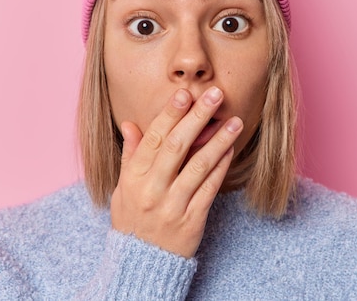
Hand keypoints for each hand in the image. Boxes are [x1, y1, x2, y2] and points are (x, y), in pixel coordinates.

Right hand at [110, 86, 243, 257]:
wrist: (142, 263)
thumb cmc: (132, 220)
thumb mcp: (122, 188)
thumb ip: (130, 156)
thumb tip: (130, 124)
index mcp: (133, 178)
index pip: (153, 138)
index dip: (170, 114)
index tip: (184, 93)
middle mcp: (151, 190)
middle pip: (177, 146)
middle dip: (197, 117)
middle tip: (215, 96)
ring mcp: (173, 205)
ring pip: (198, 166)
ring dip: (219, 140)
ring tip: (235, 120)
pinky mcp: (192, 220)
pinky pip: (210, 189)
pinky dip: (221, 167)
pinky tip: (230, 150)